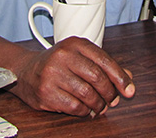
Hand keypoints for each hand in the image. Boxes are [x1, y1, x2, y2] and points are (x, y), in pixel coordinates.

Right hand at [9, 36, 134, 116]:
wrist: (25, 71)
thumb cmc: (57, 64)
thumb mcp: (80, 57)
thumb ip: (104, 66)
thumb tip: (128, 79)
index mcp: (75, 44)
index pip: (104, 60)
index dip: (120, 77)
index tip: (129, 89)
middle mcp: (63, 56)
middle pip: (97, 78)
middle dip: (109, 93)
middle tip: (112, 100)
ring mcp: (53, 74)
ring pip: (87, 94)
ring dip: (98, 104)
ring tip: (99, 106)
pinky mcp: (46, 92)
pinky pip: (75, 106)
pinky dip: (85, 111)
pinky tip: (85, 109)